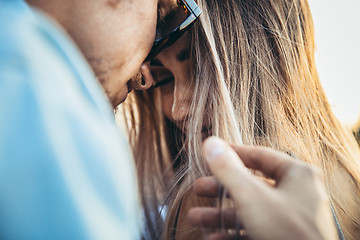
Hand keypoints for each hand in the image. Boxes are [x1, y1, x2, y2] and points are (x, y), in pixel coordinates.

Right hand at [187, 137, 337, 239]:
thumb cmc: (285, 233)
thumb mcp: (251, 197)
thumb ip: (229, 170)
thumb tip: (211, 143)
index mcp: (298, 176)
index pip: (260, 155)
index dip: (233, 153)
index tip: (212, 154)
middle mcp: (297, 195)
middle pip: (251, 184)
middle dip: (220, 189)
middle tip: (198, 189)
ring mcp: (292, 219)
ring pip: (250, 209)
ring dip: (221, 214)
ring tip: (196, 217)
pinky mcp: (285, 237)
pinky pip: (256, 228)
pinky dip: (235, 231)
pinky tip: (214, 237)